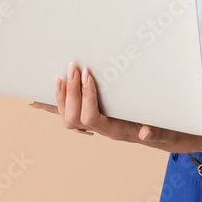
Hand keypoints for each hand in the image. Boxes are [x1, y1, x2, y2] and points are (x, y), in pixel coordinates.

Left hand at [28, 61, 201, 152]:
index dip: (87, 96)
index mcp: (115, 130)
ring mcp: (94, 124)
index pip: (91, 117)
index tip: (88, 73)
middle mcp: (100, 129)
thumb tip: (146, 132)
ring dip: (61, 96)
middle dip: (70, 92)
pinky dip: (52, 105)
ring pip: (66, 117)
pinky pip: (66, 114)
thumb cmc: (163, 128)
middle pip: (73, 118)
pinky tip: (36, 100)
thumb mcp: (166, 129)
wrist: (162, 134)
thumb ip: (157, 130)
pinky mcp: (91, 117)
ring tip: (59, 75)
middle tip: (73, 67)